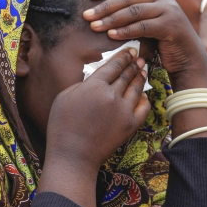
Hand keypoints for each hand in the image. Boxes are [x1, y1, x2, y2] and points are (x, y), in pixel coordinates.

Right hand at [41, 50, 150, 206]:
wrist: (73, 156)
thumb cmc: (62, 126)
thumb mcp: (65, 97)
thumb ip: (83, 84)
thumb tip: (97, 78)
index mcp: (94, 86)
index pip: (113, 65)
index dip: (123, 56)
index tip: (129, 51)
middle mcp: (112, 96)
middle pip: (127, 74)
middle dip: (133, 64)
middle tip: (139, 57)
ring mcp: (123, 111)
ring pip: (136, 88)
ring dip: (140, 77)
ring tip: (143, 70)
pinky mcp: (130, 125)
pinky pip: (143, 107)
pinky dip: (144, 98)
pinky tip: (143, 94)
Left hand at [85, 0, 206, 89]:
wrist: (188, 58)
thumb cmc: (164, 39)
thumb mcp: (151, 17)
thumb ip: (140, 0)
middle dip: (105, 6)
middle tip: (87, 15)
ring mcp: (169, 10)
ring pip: (134, 11)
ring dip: (112, 19)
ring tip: (95, 26)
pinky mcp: (171, 26)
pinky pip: (143, 26)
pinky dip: (125, 31)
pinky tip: (112, 36)